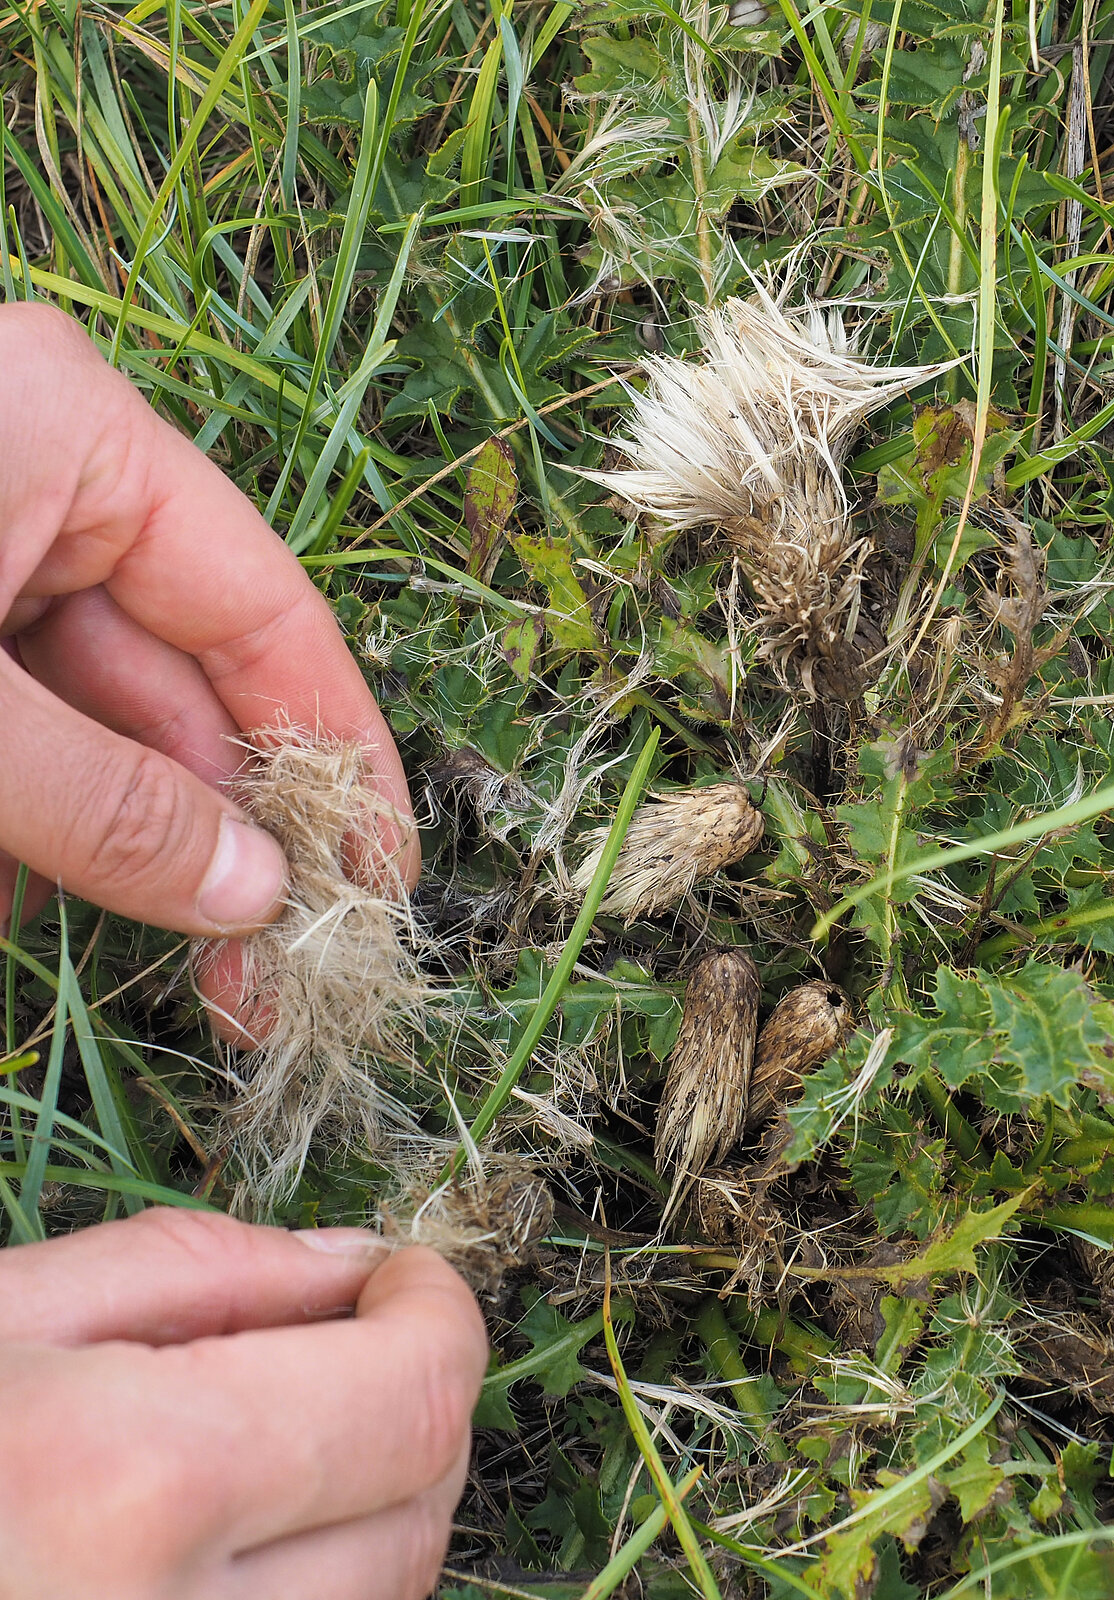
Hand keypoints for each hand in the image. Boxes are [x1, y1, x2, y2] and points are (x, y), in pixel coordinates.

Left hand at [0, 302, 417, 941]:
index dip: (337, 753)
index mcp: (76, 434)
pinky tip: (22, 895)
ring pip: (87, 714)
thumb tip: (253, 897)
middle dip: (212, 831)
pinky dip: (22, 813)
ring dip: (107, 840)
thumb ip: (101, 804)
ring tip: (139, 956)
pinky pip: (11, 719)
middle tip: (256, 976)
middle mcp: (42, 475)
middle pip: (180, 679)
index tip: (379, 879)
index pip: (265, 611)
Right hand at [0, 1208, 487, 1599]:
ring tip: (282, 1438)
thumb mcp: (6, 1309)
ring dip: (376, 1504)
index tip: (406, 1275)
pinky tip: (244, 1532)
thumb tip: (348, 1264)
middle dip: (419, 1406)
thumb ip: (196, 1270)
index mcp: (139, 1483)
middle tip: (350, 1344)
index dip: (439, 1316)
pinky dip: (323, 1580)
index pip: (409, 1402)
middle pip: (417, 1519)